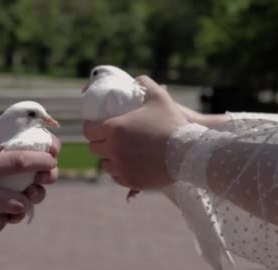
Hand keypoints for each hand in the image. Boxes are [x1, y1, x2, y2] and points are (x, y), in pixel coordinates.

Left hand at [83, 75, 188, 189]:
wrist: (189, 152)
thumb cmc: (173, 123)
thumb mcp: (159, 97)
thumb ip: (144, 84)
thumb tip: (137, 80)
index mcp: (114, 128)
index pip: (88, 130)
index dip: (91, 127)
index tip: (95, 126)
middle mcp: (113, 149)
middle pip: (94, 148)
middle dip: (100, 142)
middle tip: (108, 139)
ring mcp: (122, 167)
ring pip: (105, 165)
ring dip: (109, 158)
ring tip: (118, 153)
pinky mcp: (131, 181)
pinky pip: (117, 178)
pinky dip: (120, 172)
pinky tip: (127, 165)